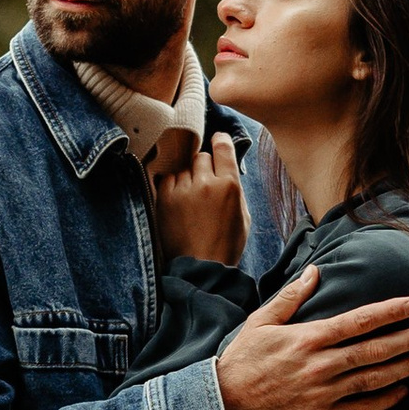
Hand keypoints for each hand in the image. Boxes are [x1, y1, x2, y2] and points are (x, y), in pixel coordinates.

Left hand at [152, 130, 248, 267]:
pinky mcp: (165, 199)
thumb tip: (227, 167)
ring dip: (187, 177)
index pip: (222, 147)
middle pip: (201, 157)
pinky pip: (167, 178)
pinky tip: (179, 199)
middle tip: (205, 183)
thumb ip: (235, 187)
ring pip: (183, 168)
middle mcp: (206, 183)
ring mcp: (183, 190)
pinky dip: (173, 185)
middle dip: (204, 166)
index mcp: (230, 185)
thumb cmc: (226, 244)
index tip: (217, 141)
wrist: (201, 268)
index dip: (220, 141)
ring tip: (191, 198)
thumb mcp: (243, 215)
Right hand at [214, 268, 408, 409]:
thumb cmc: (242, 360)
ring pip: (373, 378)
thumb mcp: (261, 322)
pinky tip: (403, 390)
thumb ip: (291, 297)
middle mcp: (321, 365)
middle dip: (407, 340)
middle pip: (374, 350)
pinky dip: (385, 400)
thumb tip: (315, 272)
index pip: (358, 321)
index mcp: (308, 339)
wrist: (224, 406)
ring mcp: (323, 393)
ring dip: (404, 367)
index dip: (389, 312)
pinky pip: (362, 408)